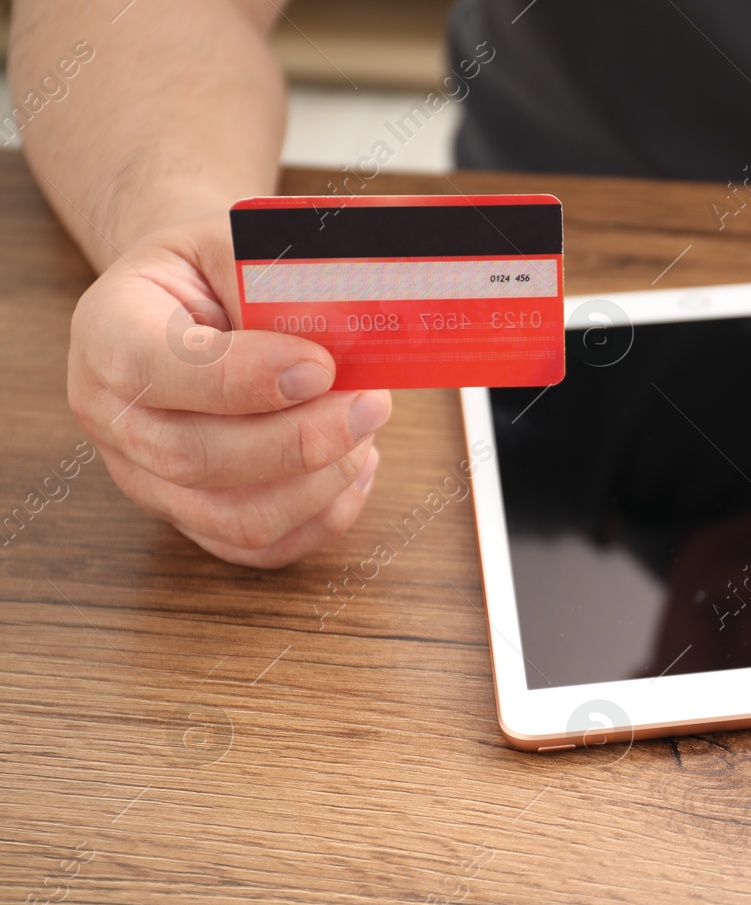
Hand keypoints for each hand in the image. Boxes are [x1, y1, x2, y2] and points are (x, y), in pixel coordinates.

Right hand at [66, 215, 389, 566]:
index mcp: (108, 329)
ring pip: (233, 517)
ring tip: (366, 434)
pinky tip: (356, 468)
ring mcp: (145, 476)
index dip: (243, 377)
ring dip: (320, 484)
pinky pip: (258, 547)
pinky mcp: (189, 516)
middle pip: (195, 459)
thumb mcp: (238, 240)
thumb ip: (281, 277)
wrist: (191, 302)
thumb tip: (348, 327)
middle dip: (301, 441)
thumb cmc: (218, 270)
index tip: (321, 366)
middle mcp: (110, 413)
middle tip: (372, 404)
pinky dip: (323, 518)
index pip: (154, 368)